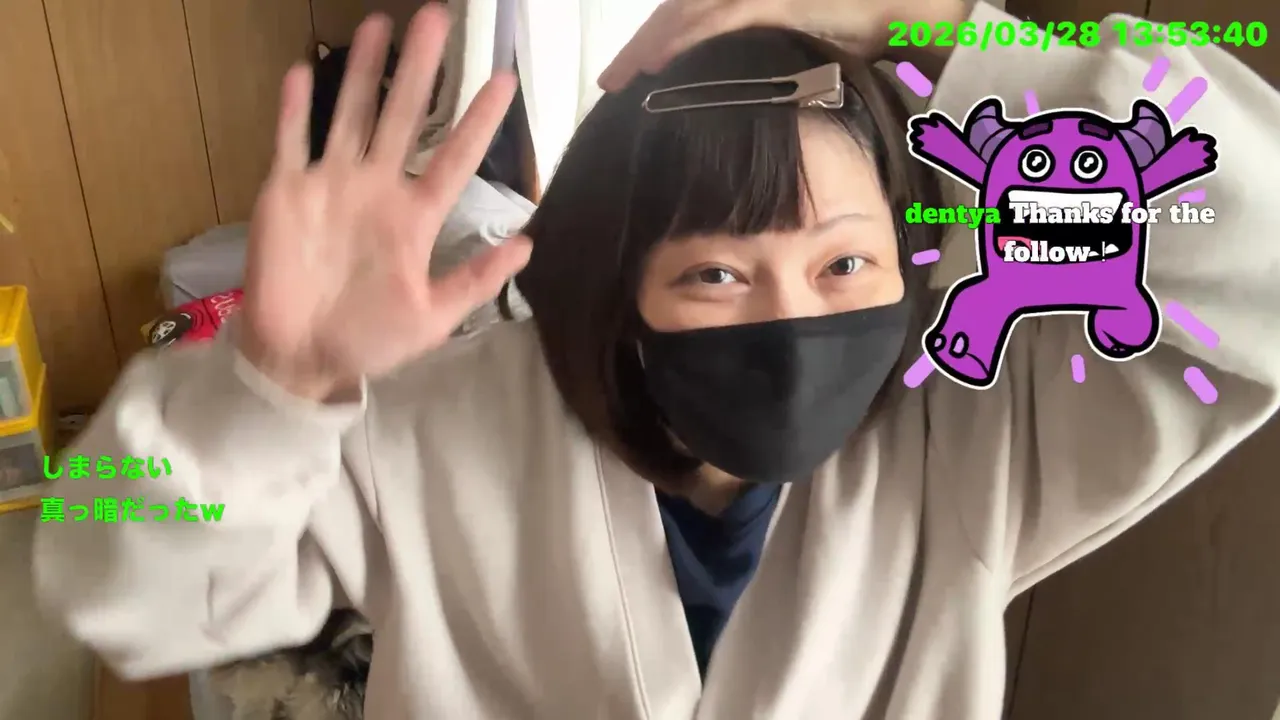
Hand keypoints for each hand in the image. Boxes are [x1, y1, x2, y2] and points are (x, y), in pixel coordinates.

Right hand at [240, 6, 530, 400]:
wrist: (300, 360)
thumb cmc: (369, 340)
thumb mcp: (434, 318)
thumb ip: (476, 280)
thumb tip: (528, 244)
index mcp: (415, 218)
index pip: (454, 158)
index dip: (478, 120)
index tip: (505, 80)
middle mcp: (377, 190)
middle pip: (402, 117)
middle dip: (420, 69)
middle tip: (436, 16)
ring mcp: (330, 185)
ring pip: (351, 115)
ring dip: (363, 72)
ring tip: (378, 24)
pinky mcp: (286, 192)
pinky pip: (292, 141)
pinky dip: (296, 109)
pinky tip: (304, 69)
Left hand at [597, 0, 966, 91]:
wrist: (914, 8)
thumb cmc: (873, 29)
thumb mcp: (812, 52)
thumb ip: (780, 67)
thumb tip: (759, 100)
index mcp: (759, 1)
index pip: (694, 18)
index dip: (660, 43)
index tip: (635, 75)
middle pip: (680, 13)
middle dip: (642, 47)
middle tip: (610, 81)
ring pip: (689, 14)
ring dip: (651, 45)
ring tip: (621, 79)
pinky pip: (721, 20)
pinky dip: (686, 41)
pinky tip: (660, 64)